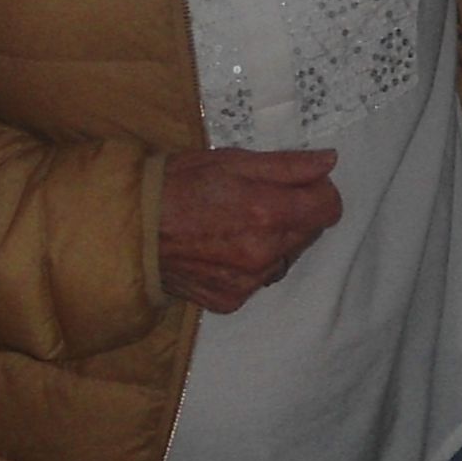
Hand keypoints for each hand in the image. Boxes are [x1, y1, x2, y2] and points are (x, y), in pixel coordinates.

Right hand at [156, 145, 342, 313]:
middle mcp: (264, 253)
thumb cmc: (180, 184)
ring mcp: (248, 281)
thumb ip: (288, 165)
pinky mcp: (231, 300)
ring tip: (237, 224)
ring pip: (286, 258)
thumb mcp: (233, 160)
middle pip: (309, 233)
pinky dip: (251, 264)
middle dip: (295, 214)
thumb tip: (329, 162)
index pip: (329, 208)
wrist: (132, 228)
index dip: (319, 191)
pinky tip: (223, 248)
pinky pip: (259, 280)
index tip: (302, 184)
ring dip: (274, 241)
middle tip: (260, 199)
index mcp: (268, 212)